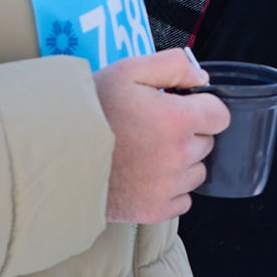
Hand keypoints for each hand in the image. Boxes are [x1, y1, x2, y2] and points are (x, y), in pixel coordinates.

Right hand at [92, 49, 227, 222]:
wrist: (55, 153)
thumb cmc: (90, 110)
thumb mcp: (128, 70)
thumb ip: (173, 65)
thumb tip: (201, 77)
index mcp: (177, 120)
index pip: (220, 116)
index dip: (202, 108)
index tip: (182, 108)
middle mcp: (178, 156)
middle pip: (207, 143)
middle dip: (188, 133)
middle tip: (154, 128)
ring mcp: (167, 187)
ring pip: (196, 172)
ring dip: (181, 162)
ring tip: (146, 152)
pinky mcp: (154, 211)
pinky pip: (182, 200)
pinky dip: (170, 190)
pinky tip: (145, 175)